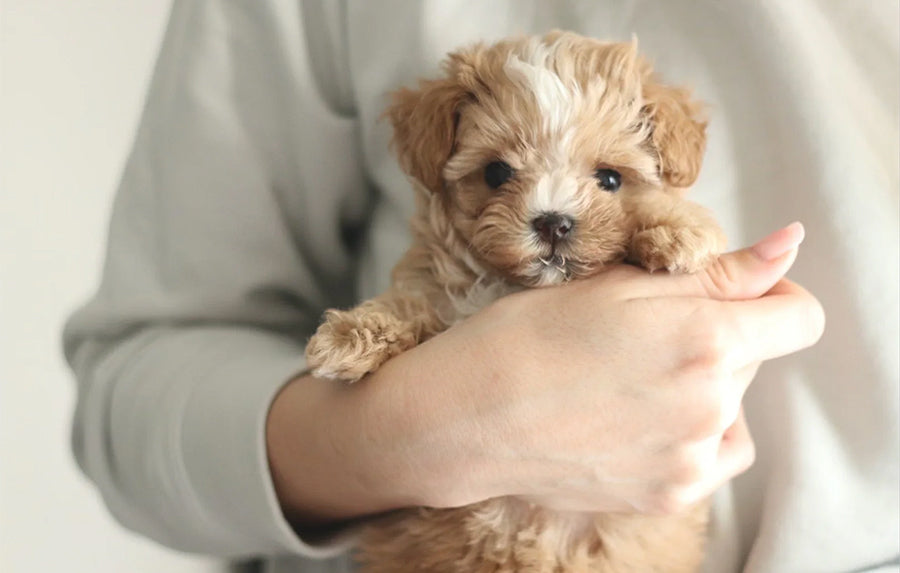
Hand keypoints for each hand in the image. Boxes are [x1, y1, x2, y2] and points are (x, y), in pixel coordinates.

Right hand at [267, 223, 823, 524]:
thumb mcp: (616, 284)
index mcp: (704, 335)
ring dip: (701, 389)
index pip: (798, 316)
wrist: (469, 418)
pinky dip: (688, 435)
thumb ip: (716, 272)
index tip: (731, 294)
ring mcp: (693, 457)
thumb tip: (787, 247)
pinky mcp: (673, 493)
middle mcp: (712, 402)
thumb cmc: (526, 337)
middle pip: (752, 357)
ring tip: (629, 382)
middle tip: (638, 335)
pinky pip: (712, 454)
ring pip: (730, 406)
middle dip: (712, 338)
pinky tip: (634, 421)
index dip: (771, 297)